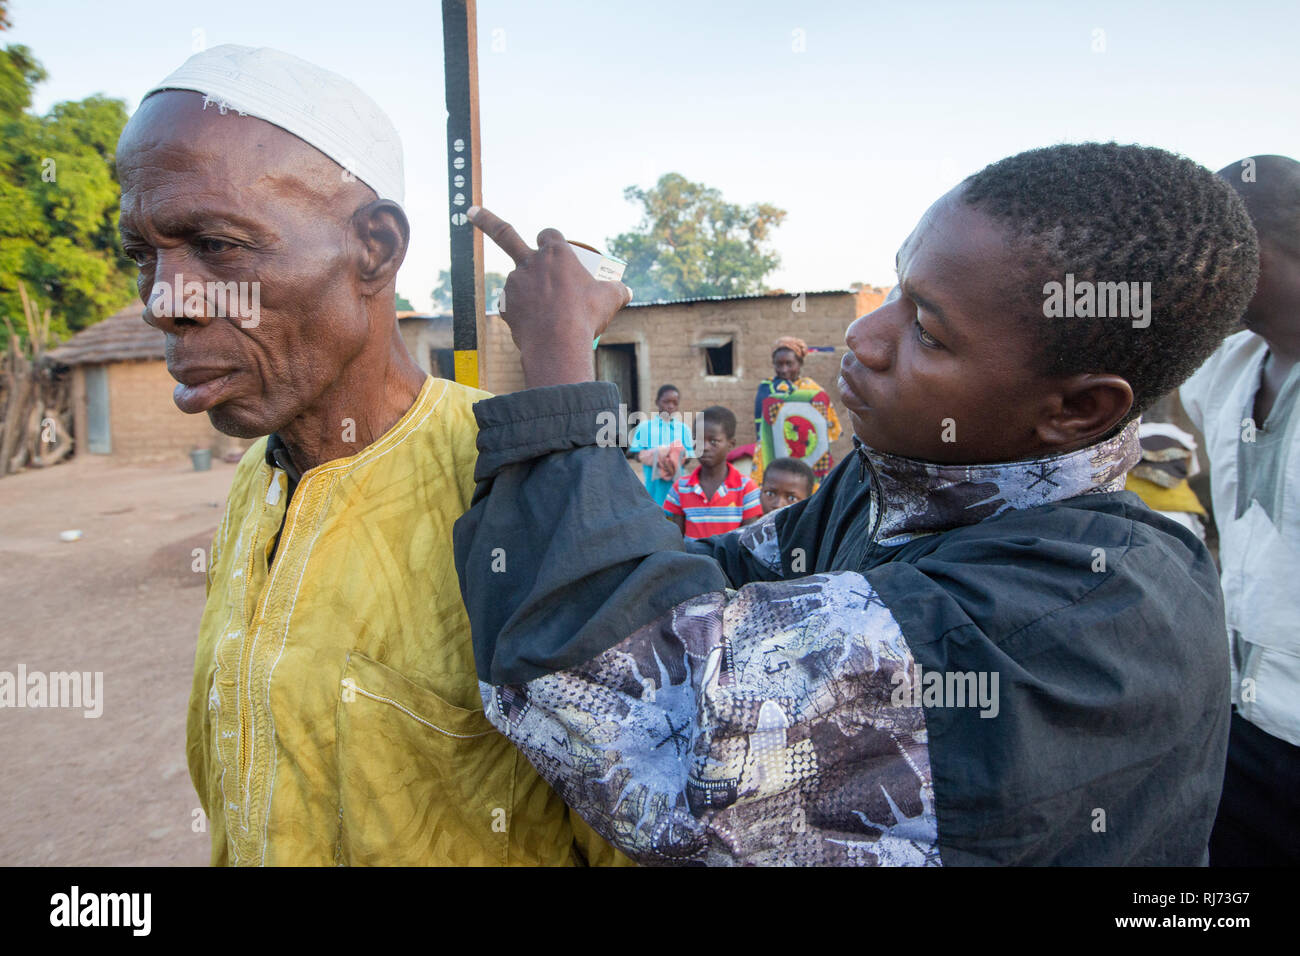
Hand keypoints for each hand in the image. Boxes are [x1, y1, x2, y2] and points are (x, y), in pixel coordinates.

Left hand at [469, 205, 631, 387]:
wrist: (558, 344)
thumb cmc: (585, 316)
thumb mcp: (611, 300)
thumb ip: (619, 290)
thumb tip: (627, 291)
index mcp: (556, 253)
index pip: (549, 234)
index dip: (551, 239)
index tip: (553, 246)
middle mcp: (531, 262)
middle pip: (505, 235)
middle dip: (485, 220)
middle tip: (470, 211)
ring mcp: (514, 283)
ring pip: (519, 283)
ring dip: (529, 293)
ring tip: (550, 316)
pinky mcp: (504, 304)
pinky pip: (514, 306)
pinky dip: (523, 313)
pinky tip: (538, 327)